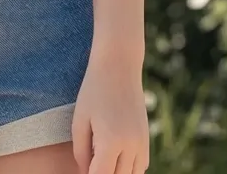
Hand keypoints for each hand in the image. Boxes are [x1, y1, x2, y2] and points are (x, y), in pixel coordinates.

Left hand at [72, 55, 149, 173]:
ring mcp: (142, 142)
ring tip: (101, 162)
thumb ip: (81, 152)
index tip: (82, 173)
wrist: (119, 65)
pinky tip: (116, 160)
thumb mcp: (80, 120)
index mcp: (111, 141)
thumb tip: (84, 173)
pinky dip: (129, 169)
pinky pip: (141, 166)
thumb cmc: (94, 90)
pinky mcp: (146, 137)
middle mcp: (131, 145)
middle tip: (91, 165)